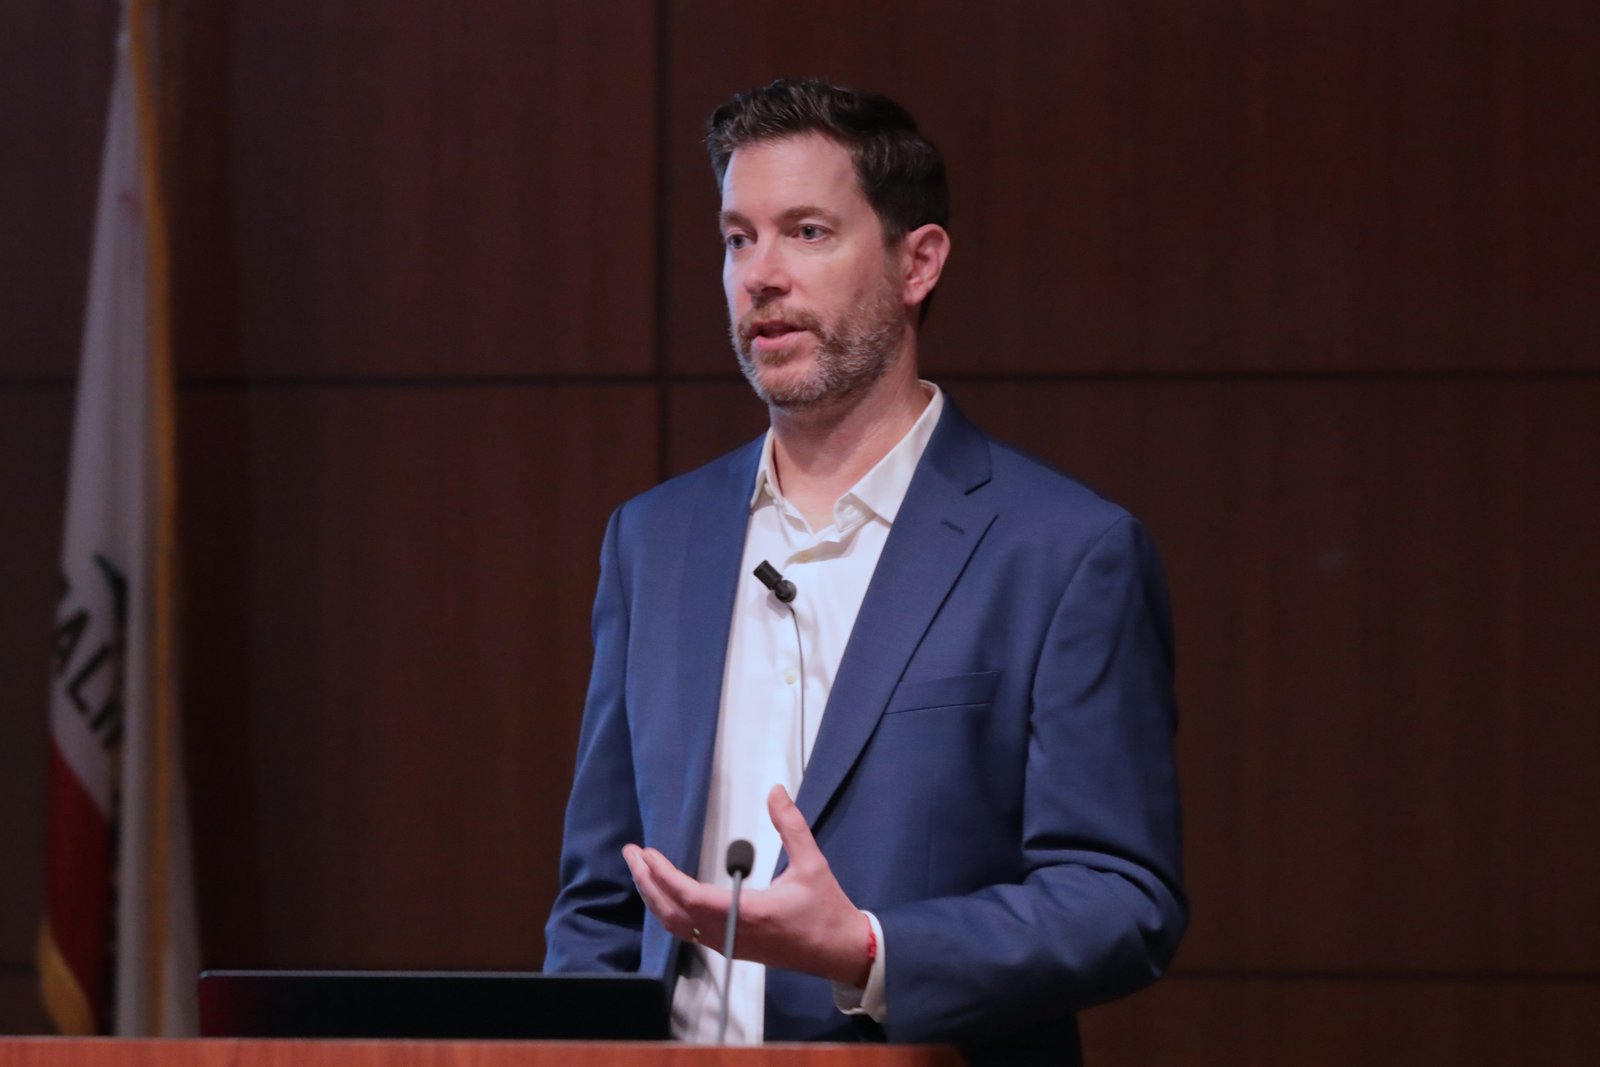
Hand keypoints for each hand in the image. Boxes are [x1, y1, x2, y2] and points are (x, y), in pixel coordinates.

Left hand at [622, 784, 872, 985]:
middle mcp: (732, 934)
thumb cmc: (826, 910)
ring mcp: (729, 945)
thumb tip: (776, 791)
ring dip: (654, 898)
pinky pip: (688, 933)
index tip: (648, 854)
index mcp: (750, 914)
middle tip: (631, 854)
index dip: (665, 876)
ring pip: (677, 927)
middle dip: (647, 883)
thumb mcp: (813, 864)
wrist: (839, 952)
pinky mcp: (731, 948)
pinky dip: (669, 912)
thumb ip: (792, 826)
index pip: (692, 897)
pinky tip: (664, 894)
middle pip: (673, 914)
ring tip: (641, 871)